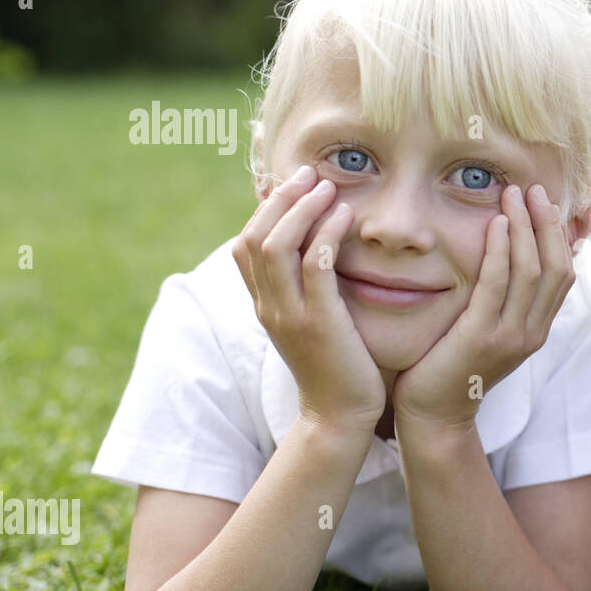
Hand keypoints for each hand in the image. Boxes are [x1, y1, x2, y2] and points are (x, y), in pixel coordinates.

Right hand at [232, 165, 386, 431]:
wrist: (340, 417)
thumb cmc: (336, 366)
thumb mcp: (313, 321)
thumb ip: (308, 289)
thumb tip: (318, 250)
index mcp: (264, 305)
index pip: (245, 244)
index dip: (263, 207)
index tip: (290, 181)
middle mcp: (268, 306)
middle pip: (254, 236)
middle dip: (280, 198)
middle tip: (309, 172)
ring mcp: (289, 315)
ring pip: (277, 245)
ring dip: (301, 207)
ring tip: (327, 185)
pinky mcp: (319, 323)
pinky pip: (315, 266)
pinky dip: (326, 234)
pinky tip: (345, 216)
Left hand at [391, 183, 573, 431]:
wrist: (434, 417)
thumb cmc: (451, 369)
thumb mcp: (488, 333)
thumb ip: (501, 302)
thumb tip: (507, 262)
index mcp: (536, 330)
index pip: (564, 273)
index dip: (558, 235)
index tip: (545, 202)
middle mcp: (531, 332)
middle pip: (556, 267)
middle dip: (547, 223)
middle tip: (533, 189)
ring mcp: (510, 336)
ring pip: (532, 270)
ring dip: (526, 227)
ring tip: (514, 195)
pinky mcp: (481, 337)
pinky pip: (497, 284)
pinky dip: (501, 250)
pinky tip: (496, 224)